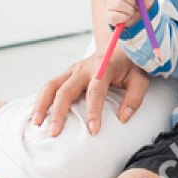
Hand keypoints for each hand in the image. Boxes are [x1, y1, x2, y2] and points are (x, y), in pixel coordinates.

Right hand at [33, 46, 151, 137]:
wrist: (118, 45)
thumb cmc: (130, 65)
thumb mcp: (140, 79)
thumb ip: (134, 98)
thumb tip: (123, 118)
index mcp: (104, 68)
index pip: (95, 91)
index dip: (93, 112)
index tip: (93, 131)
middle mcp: (84, 68)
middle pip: (65, 90)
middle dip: (58, 112)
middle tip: (54, 133)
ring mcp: (72, 69)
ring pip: (51, 86)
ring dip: (42, 105)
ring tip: (37, 124)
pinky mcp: (66, 73)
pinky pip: (49, 86)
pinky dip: (41, 100)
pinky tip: (37, 114)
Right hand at [106, 0, 153, 28]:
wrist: (141, 19)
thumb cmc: (143, 4)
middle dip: (131, 0)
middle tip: (135, 4)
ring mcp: (110, 4)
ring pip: (118, 4)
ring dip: (129, 10)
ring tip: (132, 12)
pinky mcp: (109, 16)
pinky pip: (114, 16)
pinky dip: (124, 18)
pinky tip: (127, 17)